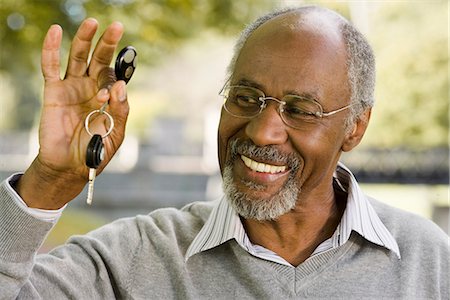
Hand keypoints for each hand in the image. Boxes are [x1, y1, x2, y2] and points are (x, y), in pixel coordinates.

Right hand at [17, 19, 129, 208]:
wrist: (69, 166)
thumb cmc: (95, 151)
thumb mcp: (116, 134)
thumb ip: (121, 111)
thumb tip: (121, 86)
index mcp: (109, 97)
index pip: (115, 77)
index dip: (116, 78)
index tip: (114, 87)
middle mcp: (91, 87)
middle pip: (100, 60)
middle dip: (108, 44)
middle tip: (117, 27)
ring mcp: (72, 87)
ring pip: (78, 57)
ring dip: (85, 40)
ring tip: (93, 23)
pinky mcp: (54, 91)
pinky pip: (51, 66)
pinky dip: (52, 49)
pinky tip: (56, 31)